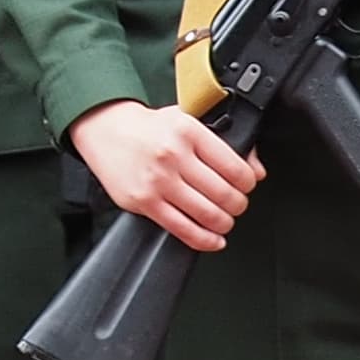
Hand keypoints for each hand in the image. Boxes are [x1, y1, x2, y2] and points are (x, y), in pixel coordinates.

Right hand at [68, 99, 259, 249]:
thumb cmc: (147, 126)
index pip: (235, 168)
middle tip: (236, 204)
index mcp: (189, 132)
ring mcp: (157, 181)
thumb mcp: (188, 119)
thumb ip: (225, 142)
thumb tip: (256, 170)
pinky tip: (213, 239)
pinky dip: (204, 239)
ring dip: (224, 223)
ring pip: (208, 214)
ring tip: (223, 220)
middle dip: (238, 205)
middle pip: (224, 194)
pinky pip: (182, 228)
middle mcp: (173, 156)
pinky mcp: (143, 201)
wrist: (103, 128)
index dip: (248, 183)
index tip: (246, 186)